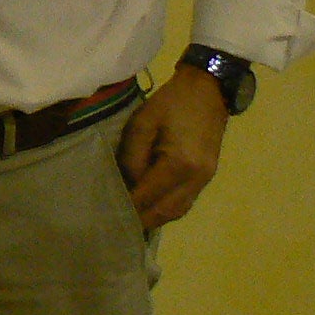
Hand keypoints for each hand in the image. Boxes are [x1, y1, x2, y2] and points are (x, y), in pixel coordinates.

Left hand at [119, 68, 227, 228]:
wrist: (207, 92)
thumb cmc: (170, 104)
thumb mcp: (142, 123)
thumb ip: (132, 156)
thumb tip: (126, 183)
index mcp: (179, 164)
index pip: (148, 196)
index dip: (128, 206)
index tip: (106, 214)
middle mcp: (195, 179)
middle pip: (165, 212)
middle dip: (140, 219)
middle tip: (114, 222)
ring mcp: (204, 180)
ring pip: (177, 212)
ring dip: (154, 218)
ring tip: (130, 219)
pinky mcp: (207, 177)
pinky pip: (185, 202)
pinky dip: (167, 209)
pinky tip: (150, 207)